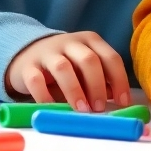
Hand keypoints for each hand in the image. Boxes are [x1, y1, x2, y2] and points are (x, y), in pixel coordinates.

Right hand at [6, 32, 131, 110]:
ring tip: (81, 109)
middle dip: (97, 85)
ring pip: (62, 67)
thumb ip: (101, 81)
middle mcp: (69, 42)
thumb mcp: (85, 68)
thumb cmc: (67, 67)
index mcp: (89, 41)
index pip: (110, 58)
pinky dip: (44, 96)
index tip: (123, 103)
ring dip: (74, 90)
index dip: (119, 81)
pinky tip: (52, 108)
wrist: (27, 54)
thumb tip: (118, 103)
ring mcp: (47, 52)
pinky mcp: (27, 66)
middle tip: (99, 108)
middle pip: (88, 59)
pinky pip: (35, 80)